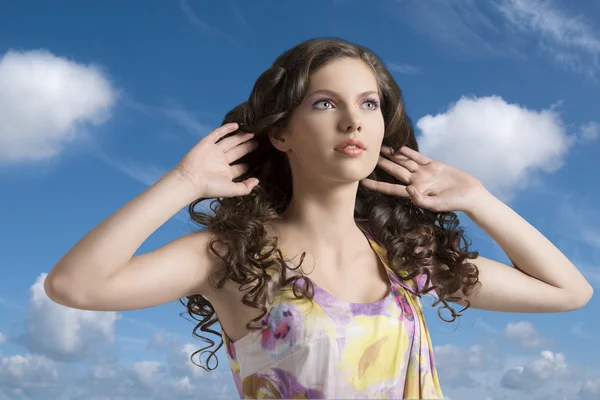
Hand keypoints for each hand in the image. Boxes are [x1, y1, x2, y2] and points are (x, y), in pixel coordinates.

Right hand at [173, 123, 259, 197]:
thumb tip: (257, 181)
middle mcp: (221, 161)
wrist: (191, 180)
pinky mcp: (206, 143)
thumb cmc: (210, 187)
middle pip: (237, 152)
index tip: (259, 159)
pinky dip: (226, 129)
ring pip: (230, 142)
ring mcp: (214, 152)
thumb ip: (245, 187)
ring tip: (251, 133)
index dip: (248, 164)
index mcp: (226, 173)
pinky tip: (236, 125)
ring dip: (240, 137)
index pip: (240, 167)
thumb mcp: (232, 190)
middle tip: (257, 142)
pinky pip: (218, 134)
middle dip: (247, 147)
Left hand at [360, 145, 485, 212]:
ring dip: (392, 156)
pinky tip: (397, 147)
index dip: (377, 186)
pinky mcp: (433, 165)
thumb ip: (421, 200)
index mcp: (414, 192)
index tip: (363, 182)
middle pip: (395, 172)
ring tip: (380, 149)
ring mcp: (424, 172)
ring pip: (404, 162)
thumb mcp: (436, 205)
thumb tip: (408, 189)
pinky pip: (417, 157)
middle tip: (368, 158)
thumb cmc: (454, 203)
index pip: (391, 189)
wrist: (470, 194)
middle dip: (382, 165)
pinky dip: (408, 151)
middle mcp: (416, 181)